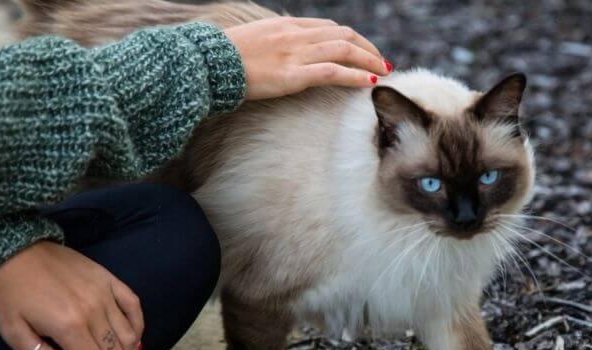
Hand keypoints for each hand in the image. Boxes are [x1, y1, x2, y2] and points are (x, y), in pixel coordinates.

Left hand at [0, 241, 143, 349]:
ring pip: (130, 336)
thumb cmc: (9, 291)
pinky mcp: (109, 279)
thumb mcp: (11, 331)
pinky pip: (134, 305)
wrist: (14, 248)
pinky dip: (139, 327)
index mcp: (69, 325)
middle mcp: (94, 309)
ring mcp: (105, 292)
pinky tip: (136, 343)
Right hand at [224, 17, 392, 99]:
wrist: (208, 64)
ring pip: (344, 50)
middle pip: (342, 35)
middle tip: (382, 61)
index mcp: (286, 27)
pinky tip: (369, 81)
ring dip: (368, 60)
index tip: (362, 49)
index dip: (350, 37)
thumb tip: (278, 55)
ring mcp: (296, 54)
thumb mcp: (251, 42)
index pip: (327, 27)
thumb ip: (271, 44)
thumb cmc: (222, 59)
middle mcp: (295, 35)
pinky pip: (333, 72)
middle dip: (367, 47)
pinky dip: (355, 75)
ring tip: (384, 71)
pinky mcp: (293, 75)